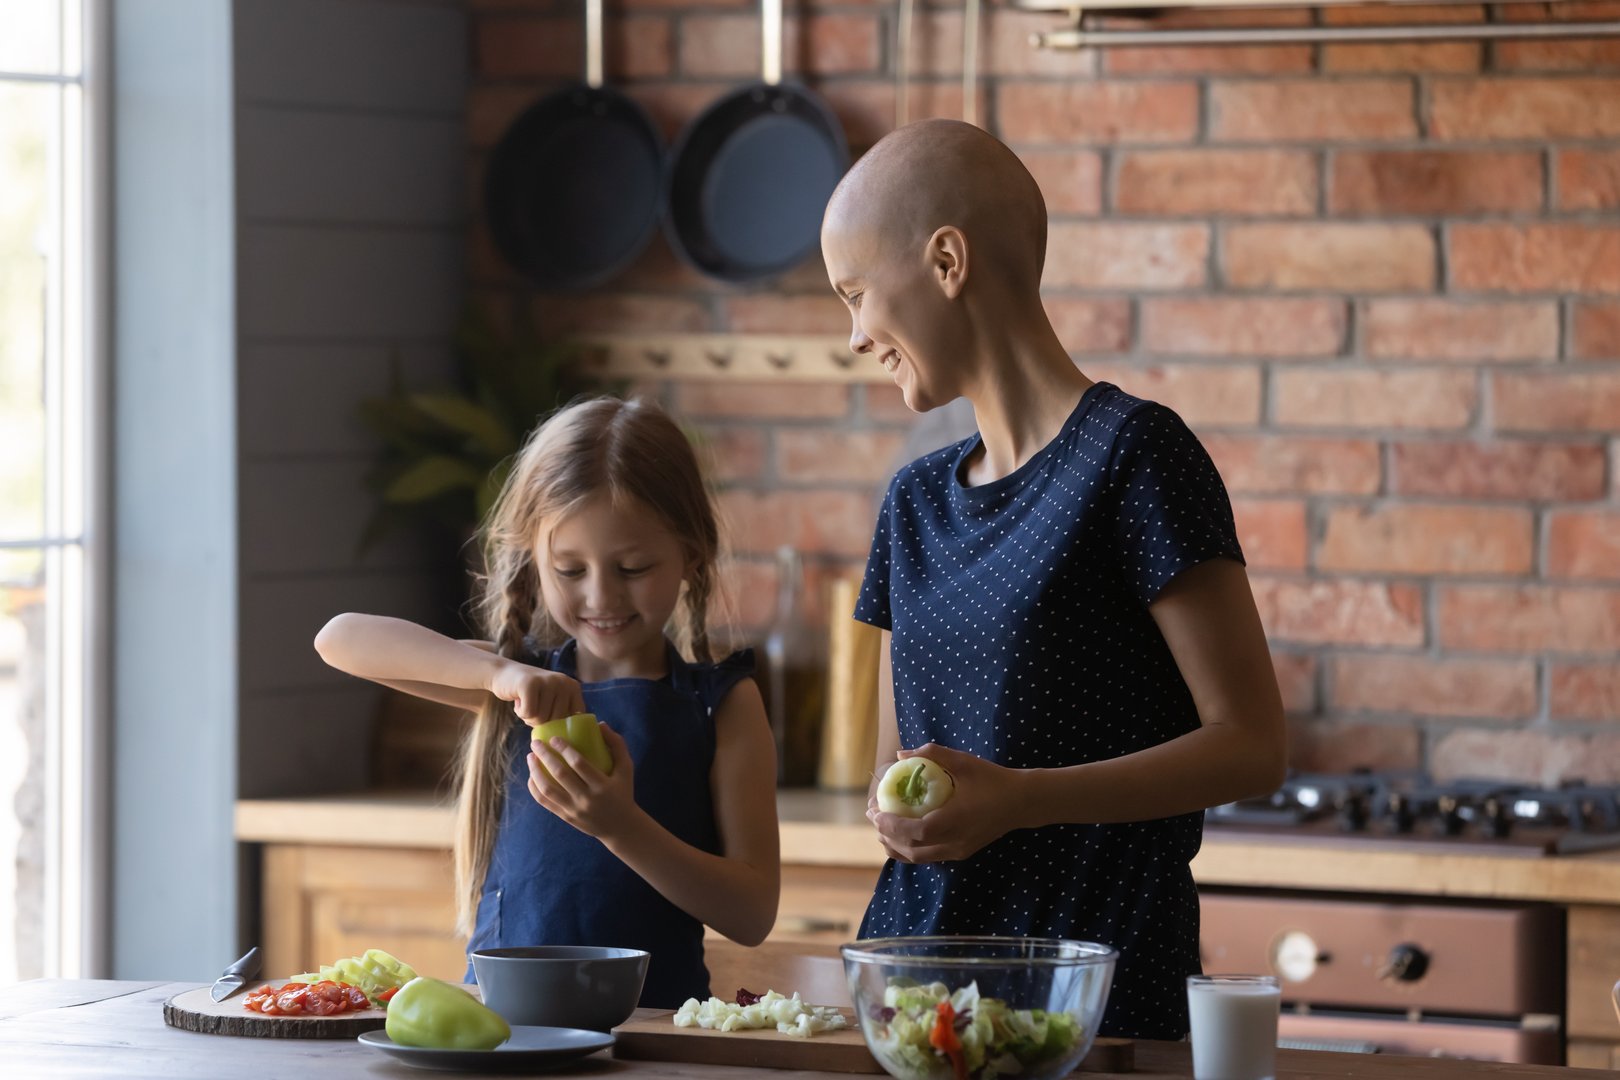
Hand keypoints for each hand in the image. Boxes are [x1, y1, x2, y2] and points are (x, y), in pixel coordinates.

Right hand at [487, 659, 583, 721]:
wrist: (504, 673)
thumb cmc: (530, 694)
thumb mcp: (553, 700)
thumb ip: (563, 714)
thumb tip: (567, 742)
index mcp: (573, 687)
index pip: (574, 720)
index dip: (557, 725)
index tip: (547, 713)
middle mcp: (564, 682)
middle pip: (556, 721)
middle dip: (540, 720)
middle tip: (532, 706)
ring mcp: (547, 681)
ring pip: (541, 719)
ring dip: (529, 717)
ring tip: (526, 701)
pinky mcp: (530, 684)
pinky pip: (528, 713)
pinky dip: (520, 712)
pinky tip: (518, 700)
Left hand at [527, 724, 641, 840]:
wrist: (620, 827)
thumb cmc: (623, 792)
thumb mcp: (627, 768)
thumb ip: (617, 744)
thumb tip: (600, 724)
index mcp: (602, 785)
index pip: (579, 764)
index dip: (564, 749)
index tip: (553, 738)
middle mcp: (586, 798)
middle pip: (560, 774)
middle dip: (545, 756)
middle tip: (535, 743)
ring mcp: (574, 809)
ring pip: (547, 789)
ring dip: (535, 771)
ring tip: (530, 757)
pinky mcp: (565, 817)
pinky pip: (544, 802)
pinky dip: (534, 788)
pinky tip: (532, 776)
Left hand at [866, 744, 1021, 863]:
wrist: (1022, 802)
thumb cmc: (993, 779)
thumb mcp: (963, 761)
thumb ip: (932, 755)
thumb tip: (901, 753)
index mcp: (954, 822)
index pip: (915, 832)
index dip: (891, 826)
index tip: (875, 812)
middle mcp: (954, 842)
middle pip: (912, 849)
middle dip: (887, 834)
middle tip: (872, 814)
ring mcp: (957, 851)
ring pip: (918, 857)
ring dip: (896, 845)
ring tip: (880, 827)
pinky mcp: (960, 853)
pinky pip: (928, 856)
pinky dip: (909, 849)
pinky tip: (899, 837)